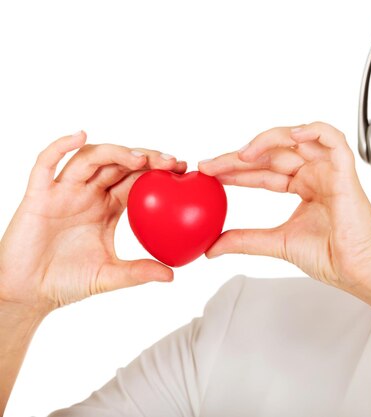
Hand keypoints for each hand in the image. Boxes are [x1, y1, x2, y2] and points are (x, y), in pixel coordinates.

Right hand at [0, 132, 186, 315]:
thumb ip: (138, 272)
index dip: (159, 170)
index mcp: (108, 207)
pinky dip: (61, 146)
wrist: (29, 292)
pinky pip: (46, 163)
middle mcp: (88, 193)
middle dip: (146, 157)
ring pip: (90, 158)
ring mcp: (63, 191)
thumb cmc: (67, 282)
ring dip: (115, 152)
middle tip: (171, 161)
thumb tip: (172, 275)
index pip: (137, 179)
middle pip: (119, 163)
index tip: (183, 169)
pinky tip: (80, 136)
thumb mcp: (110, 276)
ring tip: (139, 158)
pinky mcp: (38, 195)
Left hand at [198, 122, 370, 294]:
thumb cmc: (332, 257)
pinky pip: (332, 138)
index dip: (236, 170)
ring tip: (241, 155)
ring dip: (266, 141)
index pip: (264, 171)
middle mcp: (315, 174)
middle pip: (273, 154)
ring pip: (296, 139)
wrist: (357, 271)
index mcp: (304, 187)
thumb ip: (245, 239)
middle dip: (239, 157)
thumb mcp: (277, 243)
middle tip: (211, 165)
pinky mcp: (345, 170)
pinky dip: (313, 130)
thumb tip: (212, 246)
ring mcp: (330, 170)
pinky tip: (290, 135)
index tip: (210, 173)